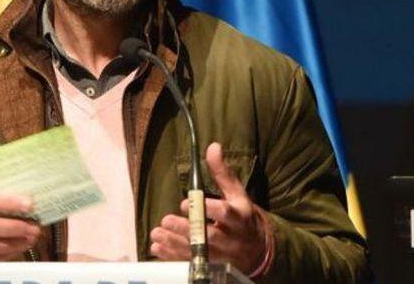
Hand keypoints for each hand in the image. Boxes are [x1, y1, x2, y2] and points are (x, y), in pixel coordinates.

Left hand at [149, 142, 268, 273]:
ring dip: (174, 243)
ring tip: (156, 233)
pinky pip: (190, 263)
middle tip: (166, 220)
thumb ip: (222, 172)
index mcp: (239, 217)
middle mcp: (231, 239)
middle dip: (186, 229)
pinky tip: (158, 247)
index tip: (185, 202)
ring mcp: (221, 256)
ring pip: (197, 253)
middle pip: (208, 236)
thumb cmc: (242, 217)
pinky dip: (173, 257)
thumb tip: (213, 146)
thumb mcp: (237, 194)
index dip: (206, 209)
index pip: (225, 213)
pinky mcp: (211, 267)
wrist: (257, 250)